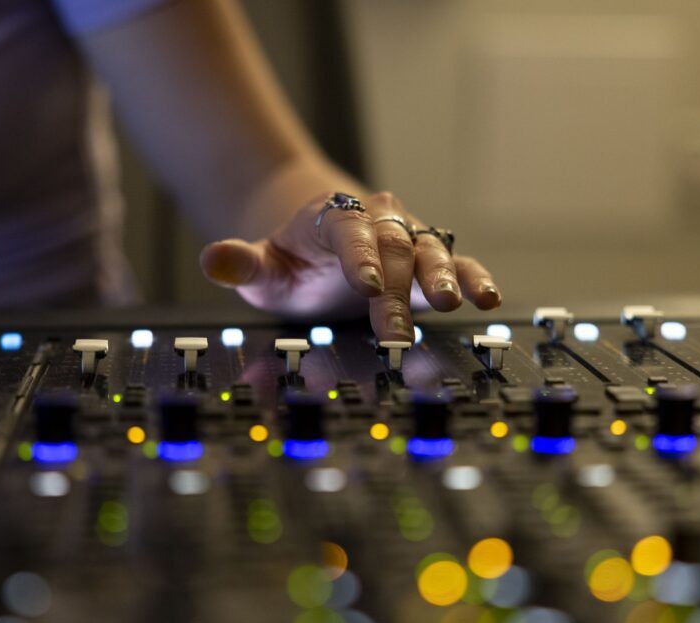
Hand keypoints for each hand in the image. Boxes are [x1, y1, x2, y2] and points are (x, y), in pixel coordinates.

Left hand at [199, 191, 500, 340]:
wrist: (321, 247)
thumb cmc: (292, 261)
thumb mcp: (262, 266)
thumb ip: (242, 263)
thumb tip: (213, 260)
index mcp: (333, 219)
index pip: (347, 231)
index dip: (358, 256)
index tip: (366, 285)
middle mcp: (377, 222)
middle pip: (391, 247)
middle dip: (395, 287)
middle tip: (394, 327)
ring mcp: (406, 241)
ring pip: (428, 250)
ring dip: (441, 276)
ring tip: (449, 301)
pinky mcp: (428, 263)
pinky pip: (456, 265)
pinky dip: (473, 278)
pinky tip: (487, 298)